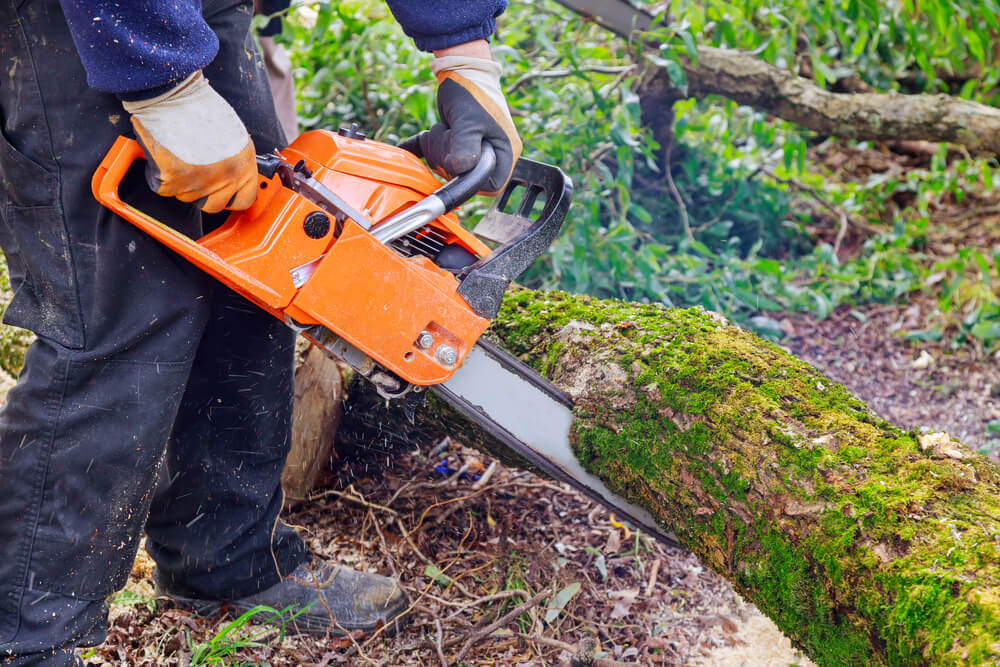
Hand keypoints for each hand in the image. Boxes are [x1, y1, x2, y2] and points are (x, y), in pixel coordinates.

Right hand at [122, 71, 257, 213]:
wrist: (173, 95)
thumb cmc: (200, 107)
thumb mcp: (233, 135)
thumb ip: (234, 161)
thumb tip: (230, 175)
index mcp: (244, 166)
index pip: (244, 200)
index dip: (231, 197)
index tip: (224, 194)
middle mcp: (225, 179)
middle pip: (213, 205)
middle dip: (202, 193)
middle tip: (193, 171)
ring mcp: (199, 184)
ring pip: (185, 197)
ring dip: (180, 182)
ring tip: (178, 154)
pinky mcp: (172, 182)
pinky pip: (163, 187)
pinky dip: (159, 174)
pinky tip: (163, 154)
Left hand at [414, 43, 521, 195]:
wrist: (461, 68)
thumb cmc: (471, 91)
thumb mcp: (469, 121)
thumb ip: (465, 148)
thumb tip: (459, 171)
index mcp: (504, 153)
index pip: (489, 186)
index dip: (469, 180)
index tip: (456, 160)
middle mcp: (492, 155)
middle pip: (465, 178)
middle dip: (449, 159)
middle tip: (448, 133)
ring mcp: (474, 150)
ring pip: (449, 168)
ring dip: (438, 149)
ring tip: (443, 127)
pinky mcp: (457, 144)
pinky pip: (438, 157)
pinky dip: (425, 148)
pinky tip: (412, 144)